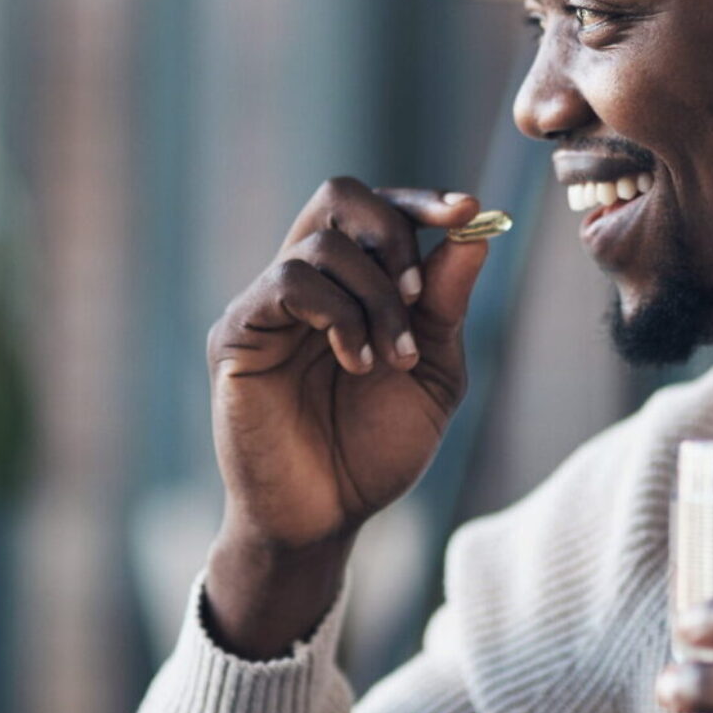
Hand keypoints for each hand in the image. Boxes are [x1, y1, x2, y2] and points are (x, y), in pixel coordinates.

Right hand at [203, 179, 486, 653]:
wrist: (327, 517)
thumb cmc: (375, 448)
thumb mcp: (432, 372)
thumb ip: (446, 304)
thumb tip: (474, 231)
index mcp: (353, 283)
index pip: (378, 208)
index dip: (422, 200)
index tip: (468, 209)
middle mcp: (307, 281)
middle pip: (339, 194)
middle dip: (393, 231)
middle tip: (417, 293)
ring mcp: (267, 304)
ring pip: (321, 244)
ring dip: (374, 298)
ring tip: (389, 360)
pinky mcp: (238, 333)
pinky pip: (286, 283)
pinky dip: (337, 314)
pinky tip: (356, 362)